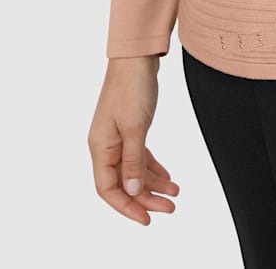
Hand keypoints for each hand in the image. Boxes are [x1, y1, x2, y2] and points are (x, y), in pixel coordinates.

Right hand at [88, 55, 179, 224]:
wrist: (138, 56)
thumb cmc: (132, 87)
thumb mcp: (135, 127)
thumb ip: (133, 160)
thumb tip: (130, 191)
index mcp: (100, 147)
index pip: (107, 189)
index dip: (125, 207)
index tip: (147, 219)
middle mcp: (106, 145)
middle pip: (123, 183)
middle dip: (145, 198)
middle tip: (169, 208)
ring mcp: (118, 137)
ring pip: (133, 171)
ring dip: (153, 184)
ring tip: (175, 193)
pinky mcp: (130, 129)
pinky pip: (140, 157)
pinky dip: (153, 168)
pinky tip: (168, 178)